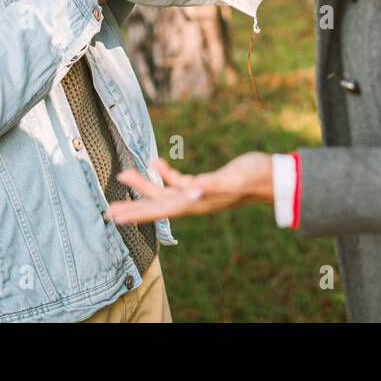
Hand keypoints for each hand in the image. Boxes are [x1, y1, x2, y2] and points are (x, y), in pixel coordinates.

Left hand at [105, 154, 273, 224]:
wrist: (272, 177)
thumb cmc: (253, 178)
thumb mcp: (230, 180)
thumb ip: (210, 186)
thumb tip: (191, 192)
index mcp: (195, 204)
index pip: (158, 210)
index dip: (135, 213)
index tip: (114, 217)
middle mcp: (193, 202)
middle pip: (156, 206)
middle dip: (132, 208)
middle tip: (108, 212)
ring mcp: (198, 194)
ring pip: (164, 193)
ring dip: (144, 185)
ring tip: (123, 177)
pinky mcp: (205, 184)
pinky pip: (179, 182)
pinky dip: (165, 174)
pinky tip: (156, 163)